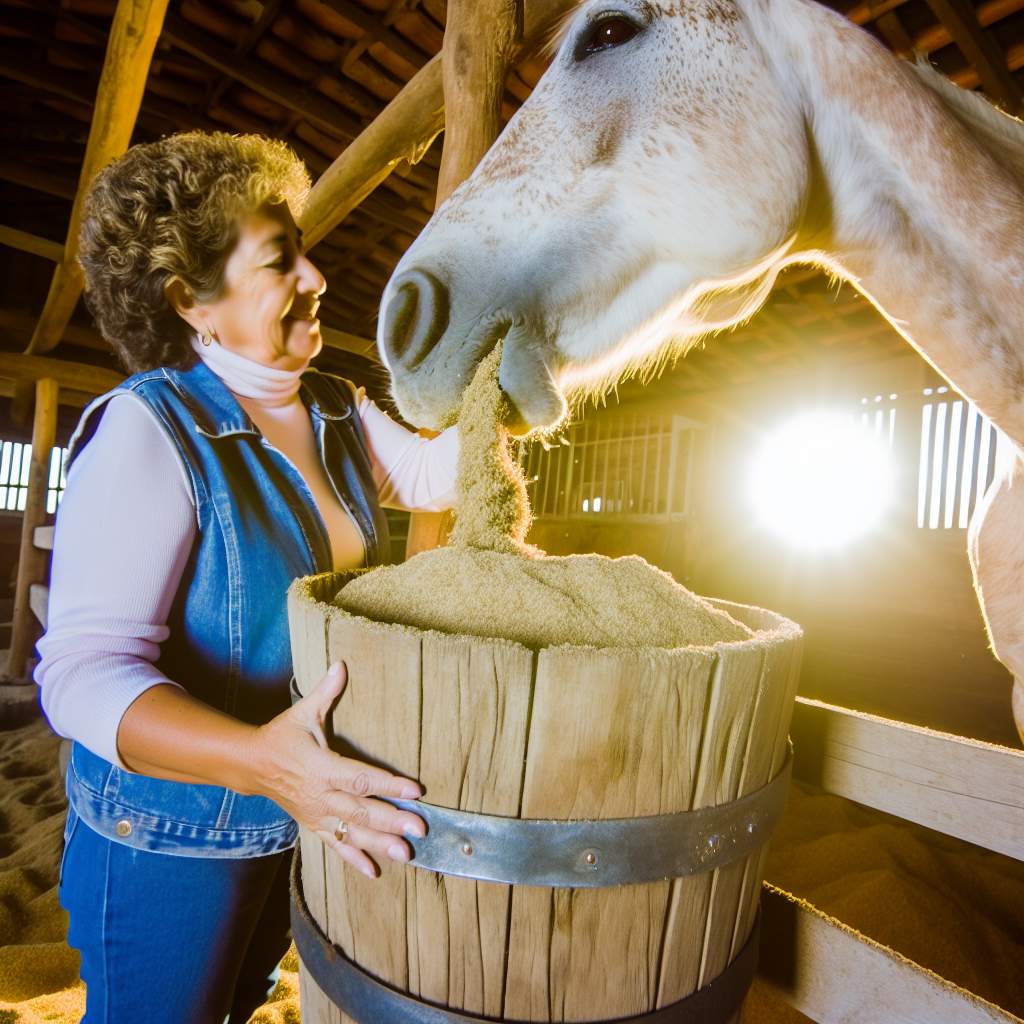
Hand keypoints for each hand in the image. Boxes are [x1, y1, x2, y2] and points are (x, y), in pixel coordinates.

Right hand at [251, 662, 425, 877]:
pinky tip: (375, 872)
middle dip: (392, 820)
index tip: (415, 790)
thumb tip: (342, 664)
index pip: (361, 777)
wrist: (250, 766)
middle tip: (420, 828)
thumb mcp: (302, 712)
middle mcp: (321, 795)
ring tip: (406, 855)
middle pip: (361, 811)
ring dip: (379, 844)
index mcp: (322, 767)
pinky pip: (336, 846)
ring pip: (352, 833)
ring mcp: (317, 814)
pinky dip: (355, 860)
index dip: (389, 784)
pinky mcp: (313, 825)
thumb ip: (325, 692)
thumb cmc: (281, 736)